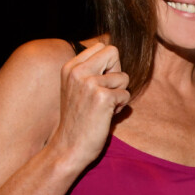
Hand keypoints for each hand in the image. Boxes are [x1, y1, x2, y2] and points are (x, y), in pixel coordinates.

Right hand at [53, 43, 129, 168]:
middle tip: (104, 92)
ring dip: (119, 94)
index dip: (109, 64)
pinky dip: (120, 106)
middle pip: (114, 52)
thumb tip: (116, 53)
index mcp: (70, 67)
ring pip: (124, 77)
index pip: (103, 46)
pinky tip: (105, 116)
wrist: (68, 148)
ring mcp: (89, 83)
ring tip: (102, 107)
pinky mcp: (102, 97)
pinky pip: (126, 94)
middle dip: (116, 73)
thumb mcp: (78, 87)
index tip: (99, 82)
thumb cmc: (79, 118)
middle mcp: (78, 71)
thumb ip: (92, 69)